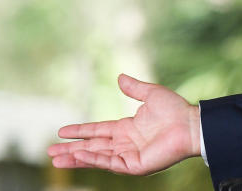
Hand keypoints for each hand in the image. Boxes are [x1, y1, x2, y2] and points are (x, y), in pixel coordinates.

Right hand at [48, 74, 200, 174]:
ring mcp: (129, 155)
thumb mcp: (151, 94)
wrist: (191, 124)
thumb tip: (119, 77)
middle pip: (92, 146)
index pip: (97, 130)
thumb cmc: (176, 110)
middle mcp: (125, 143)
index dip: (80, 131)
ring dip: (77, 157)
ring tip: (56, 159)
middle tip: (50, 151)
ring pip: (97, 157)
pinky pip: (110, 163)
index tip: (61, 131)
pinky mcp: (135, 165)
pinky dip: (94, 159)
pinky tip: (80, 155)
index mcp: (127, 127)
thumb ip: (134, 88)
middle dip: (71, 149)